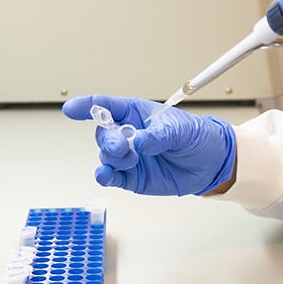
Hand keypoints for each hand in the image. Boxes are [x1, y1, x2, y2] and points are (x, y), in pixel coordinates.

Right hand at [61, 95, 236, 195]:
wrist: (211, 164)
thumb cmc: (196, 137)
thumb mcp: (181, 129)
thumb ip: (159, 135)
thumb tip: (139, 142)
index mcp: (136, 113)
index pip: (106, 106)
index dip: (87, 106)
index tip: (71, 109)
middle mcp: (127, 133)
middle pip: (104, 133)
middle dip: (108, 139)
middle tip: (122, 147)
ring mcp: (128, 156)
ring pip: (106, 155)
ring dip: (113, 158)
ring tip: (132, 159)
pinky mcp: (132, 177)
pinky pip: (111, 176)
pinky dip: (105, 176)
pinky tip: (106, 175)